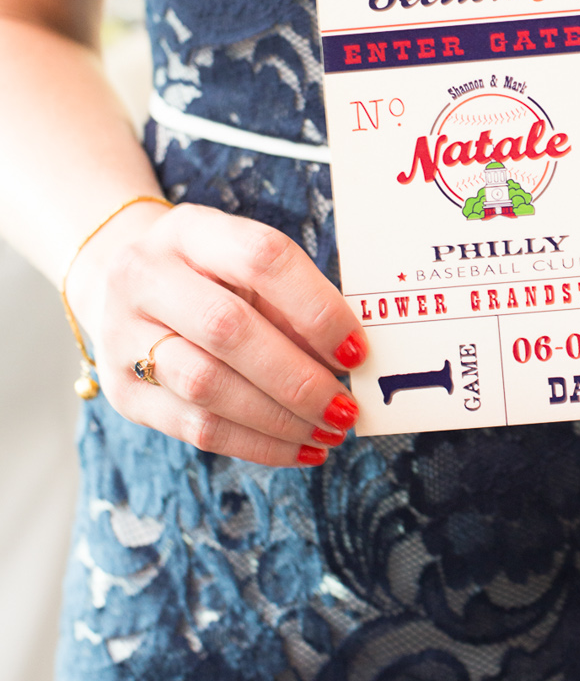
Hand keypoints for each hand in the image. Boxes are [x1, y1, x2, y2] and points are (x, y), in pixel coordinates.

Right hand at [70, 202, 366, 465]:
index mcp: (190, 232)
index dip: (316, 308)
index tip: (357, 351)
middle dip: (298, 377)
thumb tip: (350, 359)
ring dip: (280, 418)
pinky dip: (257, 443)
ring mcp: (122, 336)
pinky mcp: (123, 392)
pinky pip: (195, 428)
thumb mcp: (250, 269)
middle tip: (346, 407)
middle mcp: (144, 278)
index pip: (262, 259)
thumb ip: (296, 304)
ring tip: (330, 432)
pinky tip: (300, 448)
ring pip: (207, 385)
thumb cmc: (214, 278)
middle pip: (227, 329)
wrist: (124, 290)